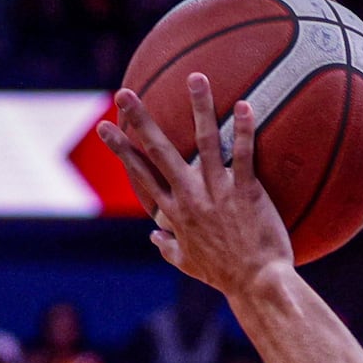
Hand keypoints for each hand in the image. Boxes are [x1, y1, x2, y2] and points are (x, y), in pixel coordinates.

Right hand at [96, 75, 293, 296]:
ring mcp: (218, 192)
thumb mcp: (188, 265)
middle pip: (159, 151)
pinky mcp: (247, 193)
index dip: (121, 149)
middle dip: (140, 120)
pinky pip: (245, 155)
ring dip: (200, 107)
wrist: (257, 286)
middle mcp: (190, 197)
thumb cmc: (225, 276)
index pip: (140, 174)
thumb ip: (168, 247)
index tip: (105, 127)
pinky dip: (245, 129)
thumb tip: (153, 237)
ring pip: (206, 141)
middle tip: (124, 93)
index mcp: (174, 212)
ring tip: (196, 77)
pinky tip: (246, 104)